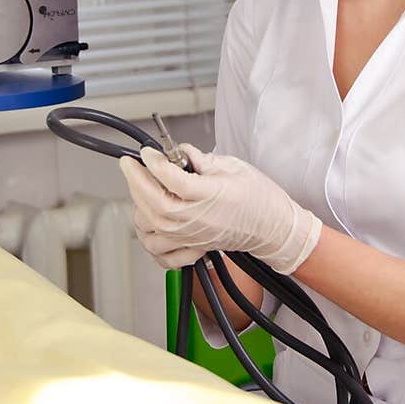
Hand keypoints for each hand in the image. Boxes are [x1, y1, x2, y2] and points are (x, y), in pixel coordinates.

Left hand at [119, 143, 321, 272]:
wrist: (274, 230)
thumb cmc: (260, 199)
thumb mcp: (234, 166)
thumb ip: (202, 159)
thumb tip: (180, 152)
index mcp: (210, 194)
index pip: (171, 178)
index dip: (154, 163)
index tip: (148, 153)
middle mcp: (197, 218)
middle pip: (154, 201)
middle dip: (135, 180)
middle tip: (129, 164)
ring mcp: (192, 236)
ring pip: (151, 226)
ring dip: (138, 206)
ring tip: (140, 189)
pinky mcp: (192, 247)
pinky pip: (160, 251)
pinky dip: (148, 238)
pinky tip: (148, 221)